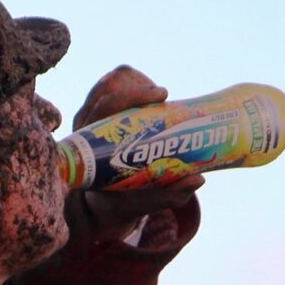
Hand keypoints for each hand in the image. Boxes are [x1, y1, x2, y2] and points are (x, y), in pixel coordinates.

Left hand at [72, 65, 202, 242]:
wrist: (108, 198)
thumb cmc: (126, 200)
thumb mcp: (145, 201)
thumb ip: (170, 194)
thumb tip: (199, 180)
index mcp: (89, 149)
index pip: (103, 109)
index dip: (129, 97)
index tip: (161, 96)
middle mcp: (85, 130)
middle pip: (106, 91)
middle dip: (137, 88)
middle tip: (164, 95)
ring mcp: (89, 117)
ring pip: (110, 83)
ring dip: (136, 84)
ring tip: (159, 99)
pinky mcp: (98, 109)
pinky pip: (114, 84)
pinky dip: (134, 84)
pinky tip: (152, 97)